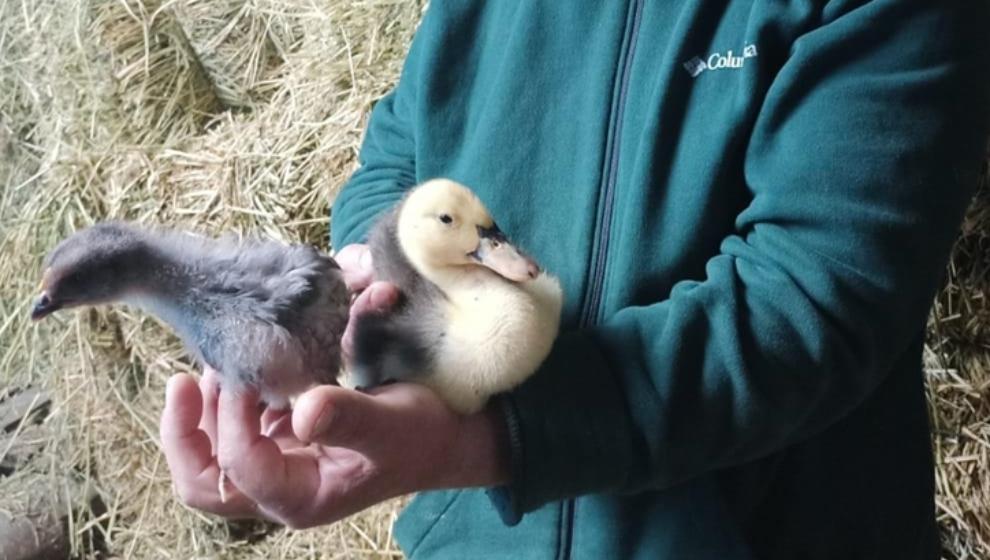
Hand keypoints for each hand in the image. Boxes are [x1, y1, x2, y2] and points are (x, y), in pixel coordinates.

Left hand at [159, 244, 509, 526]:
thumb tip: (305, 411)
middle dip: (184, 433)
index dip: (231, 421)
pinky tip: (238, 369)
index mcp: (302, 498)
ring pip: (210, 457)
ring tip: (215, 365)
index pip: (239, 468)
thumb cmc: (420, 435)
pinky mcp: (282, 444)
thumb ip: (348, 418)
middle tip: (185, 380)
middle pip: (204, 482)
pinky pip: (232, 432)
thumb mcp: (390, 424)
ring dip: (200, 414)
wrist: (443, 436)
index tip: (246, 374)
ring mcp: (279, 468)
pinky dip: (223, 403)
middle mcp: (281, 490)